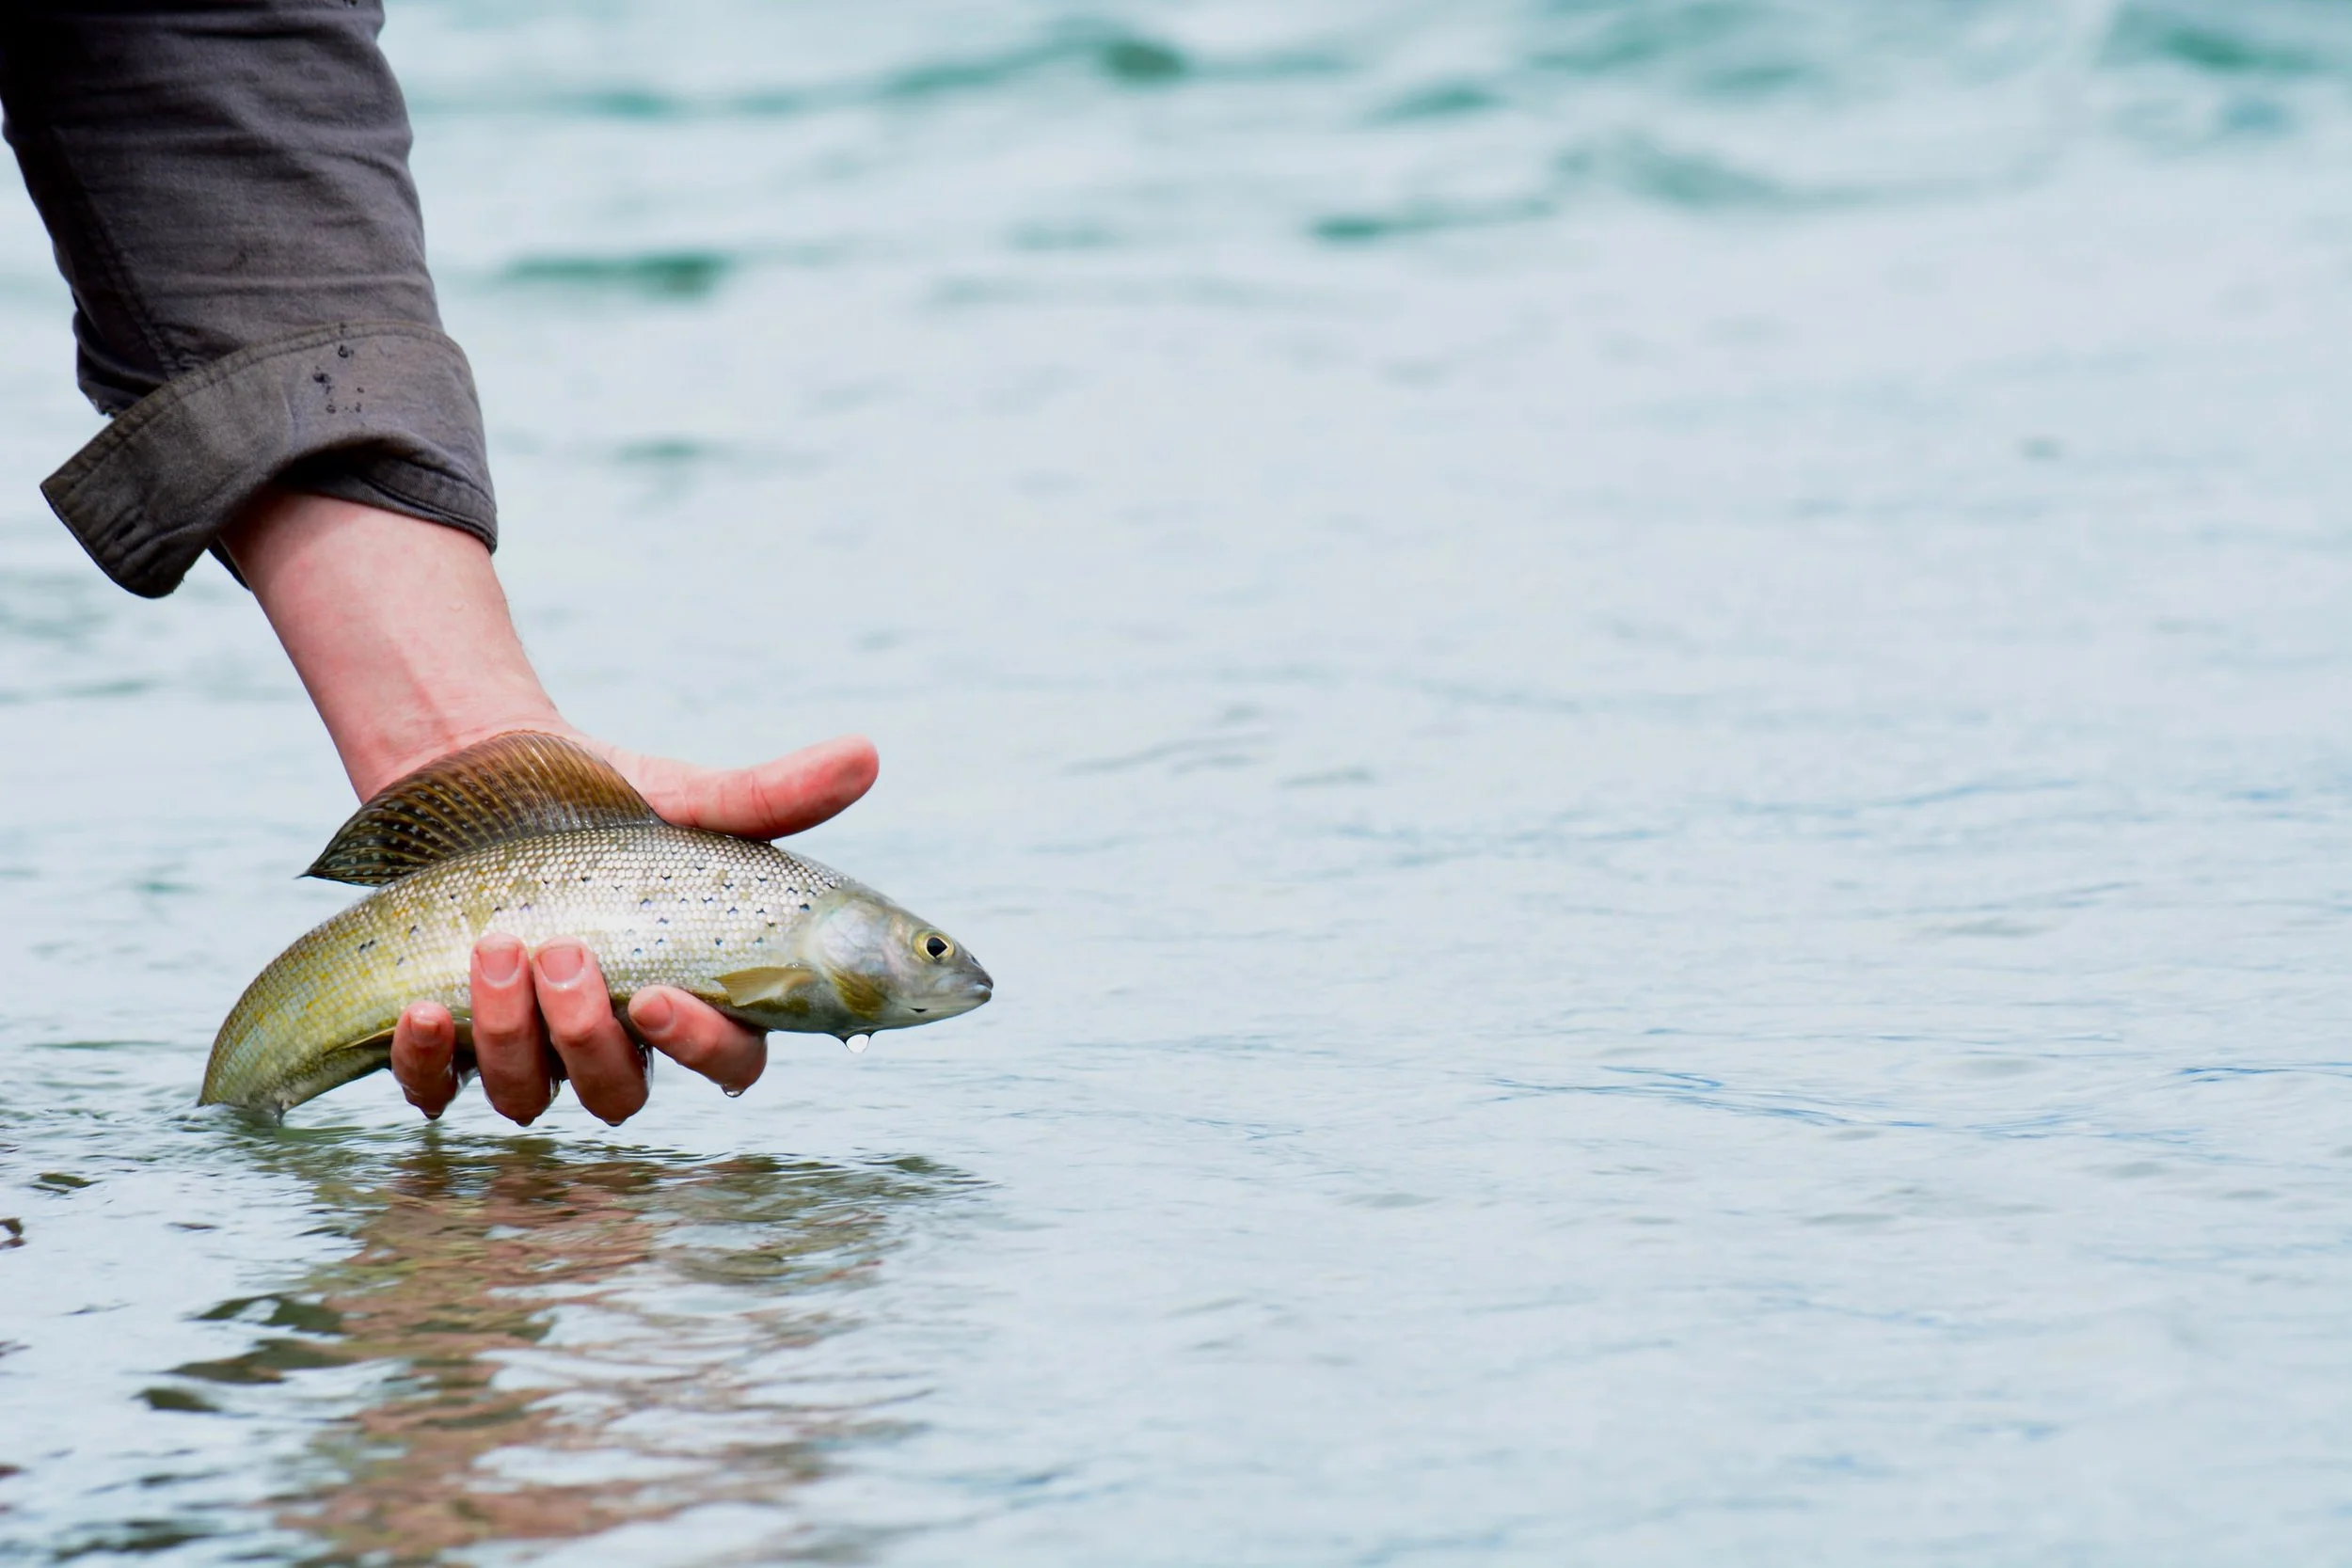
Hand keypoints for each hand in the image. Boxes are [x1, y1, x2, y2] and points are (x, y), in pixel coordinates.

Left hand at [221, 488, 879, 1123]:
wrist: (489, 776)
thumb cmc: (608, 803)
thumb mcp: (689, 799)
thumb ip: (774, 797)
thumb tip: (867, 754)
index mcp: (693, 996)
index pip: (728, 1064)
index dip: (701, 1051)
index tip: (663, 1000)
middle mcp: (614, 1041)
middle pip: (620, 1096)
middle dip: (588, 1037)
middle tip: (561, 955)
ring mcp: (529, 1049)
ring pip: (530, 1098)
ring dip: (512, 1038)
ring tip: (496, 947)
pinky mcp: (448, 1042)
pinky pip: (434, 1094)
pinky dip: (427, 1066)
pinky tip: (424, 1010)